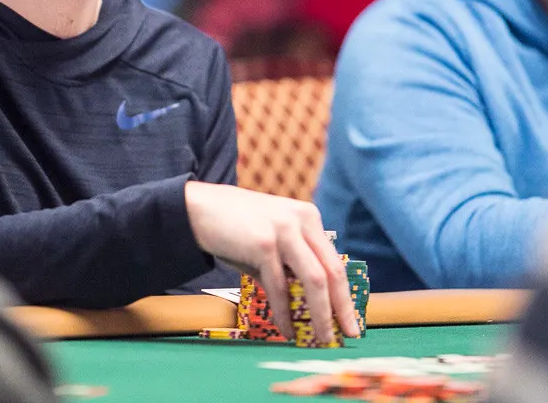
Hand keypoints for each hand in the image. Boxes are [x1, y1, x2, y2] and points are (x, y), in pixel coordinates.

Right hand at [183, 181, 359, 341]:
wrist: (197, 209)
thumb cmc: (234, 229)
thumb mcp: (272, 240)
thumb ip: (291, 264)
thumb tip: (309, 304)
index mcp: (308, 217)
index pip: (334, 261)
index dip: (345, 294)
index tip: (350, 318)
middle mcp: (302, 220)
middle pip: (332, 272)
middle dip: (342, 307)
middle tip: (350, 334)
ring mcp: (284, 230)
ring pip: (314, 281)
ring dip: (321, 315)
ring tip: (322, 338)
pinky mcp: (264, 244)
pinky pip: (280, 287)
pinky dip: (285, 313)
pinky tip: (287, 330)